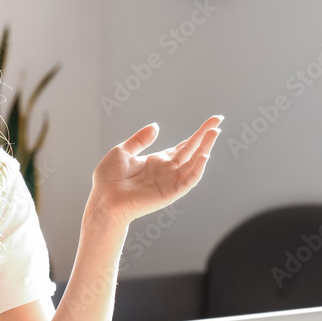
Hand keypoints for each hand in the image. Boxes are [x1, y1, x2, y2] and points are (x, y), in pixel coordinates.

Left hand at [90, 115, 223, 225]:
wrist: (103, 200)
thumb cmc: (108, 179)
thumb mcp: (122, 152)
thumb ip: (140, 140)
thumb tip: (156, 126)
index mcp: (157, 161)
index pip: (183, 146)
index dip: (197, 135)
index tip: (212, 121)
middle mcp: (167, 170)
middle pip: (192, 151)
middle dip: (205, 136)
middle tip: (218, 120)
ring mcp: (169, 182)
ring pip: (193, 163)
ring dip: (205, 148)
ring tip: (214, 132)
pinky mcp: (169, 193)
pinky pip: (188, 181)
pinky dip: (197, 169)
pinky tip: (203, 156)